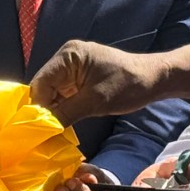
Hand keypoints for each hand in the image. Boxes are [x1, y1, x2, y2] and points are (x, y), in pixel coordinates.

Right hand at [31, 42, 165, 124]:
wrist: (154, 80)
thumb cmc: (127, 85)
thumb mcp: (95, 101)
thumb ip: (66, 113)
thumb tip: (43, 130)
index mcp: (69, 55)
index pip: (41, 82)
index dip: (37, 106)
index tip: (36, 130)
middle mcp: (66, 58)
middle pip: (44, 87)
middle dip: (43, 110)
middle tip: (41, 135)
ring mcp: (72, 68)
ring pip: (52, 93)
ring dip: (52, 111)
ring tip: (49, 133)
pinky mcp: (79, 78)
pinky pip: (63, 94)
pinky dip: (61, 109)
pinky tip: (61, 124)